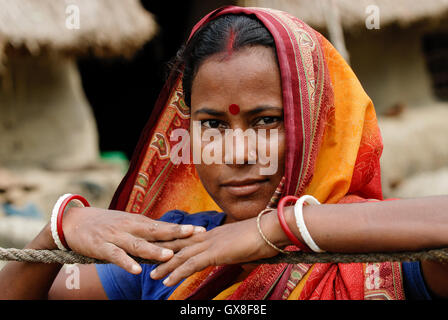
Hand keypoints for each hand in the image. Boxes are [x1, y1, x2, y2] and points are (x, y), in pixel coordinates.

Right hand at [62, 207, 205, 273]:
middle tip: (195, 235)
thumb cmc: (107, 224)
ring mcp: (116, 236)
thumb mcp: (129, 224)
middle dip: (176, 233)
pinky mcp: (102, 247)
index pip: (164, 226)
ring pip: (138, 244)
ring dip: (154, 249)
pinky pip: (116, 256)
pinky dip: (126, 263)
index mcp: (138, 222)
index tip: (202, 229)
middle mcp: (130, 227)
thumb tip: (170, 238)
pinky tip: (137, 270)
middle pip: (156, 230)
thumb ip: (147, 231)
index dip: (183, 228)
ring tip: (169, 255)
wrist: (75, 221)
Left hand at [150, 211, 282, 285]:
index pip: (190, 239)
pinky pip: (191, 264)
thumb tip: (240, 258)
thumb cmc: (264, 236)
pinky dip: (177, 273)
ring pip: (182, 255)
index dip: (175, 244)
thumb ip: (237, 251)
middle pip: (181, 245)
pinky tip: (168, 282)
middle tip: (148, 259)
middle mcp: (209, 236)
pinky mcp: (215, 252)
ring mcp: (211, 243)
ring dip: (166, 266)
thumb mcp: (245, 245)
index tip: (163, 248)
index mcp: (215, 233)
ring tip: (152, 275)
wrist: (272, 228)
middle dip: (164, 253)